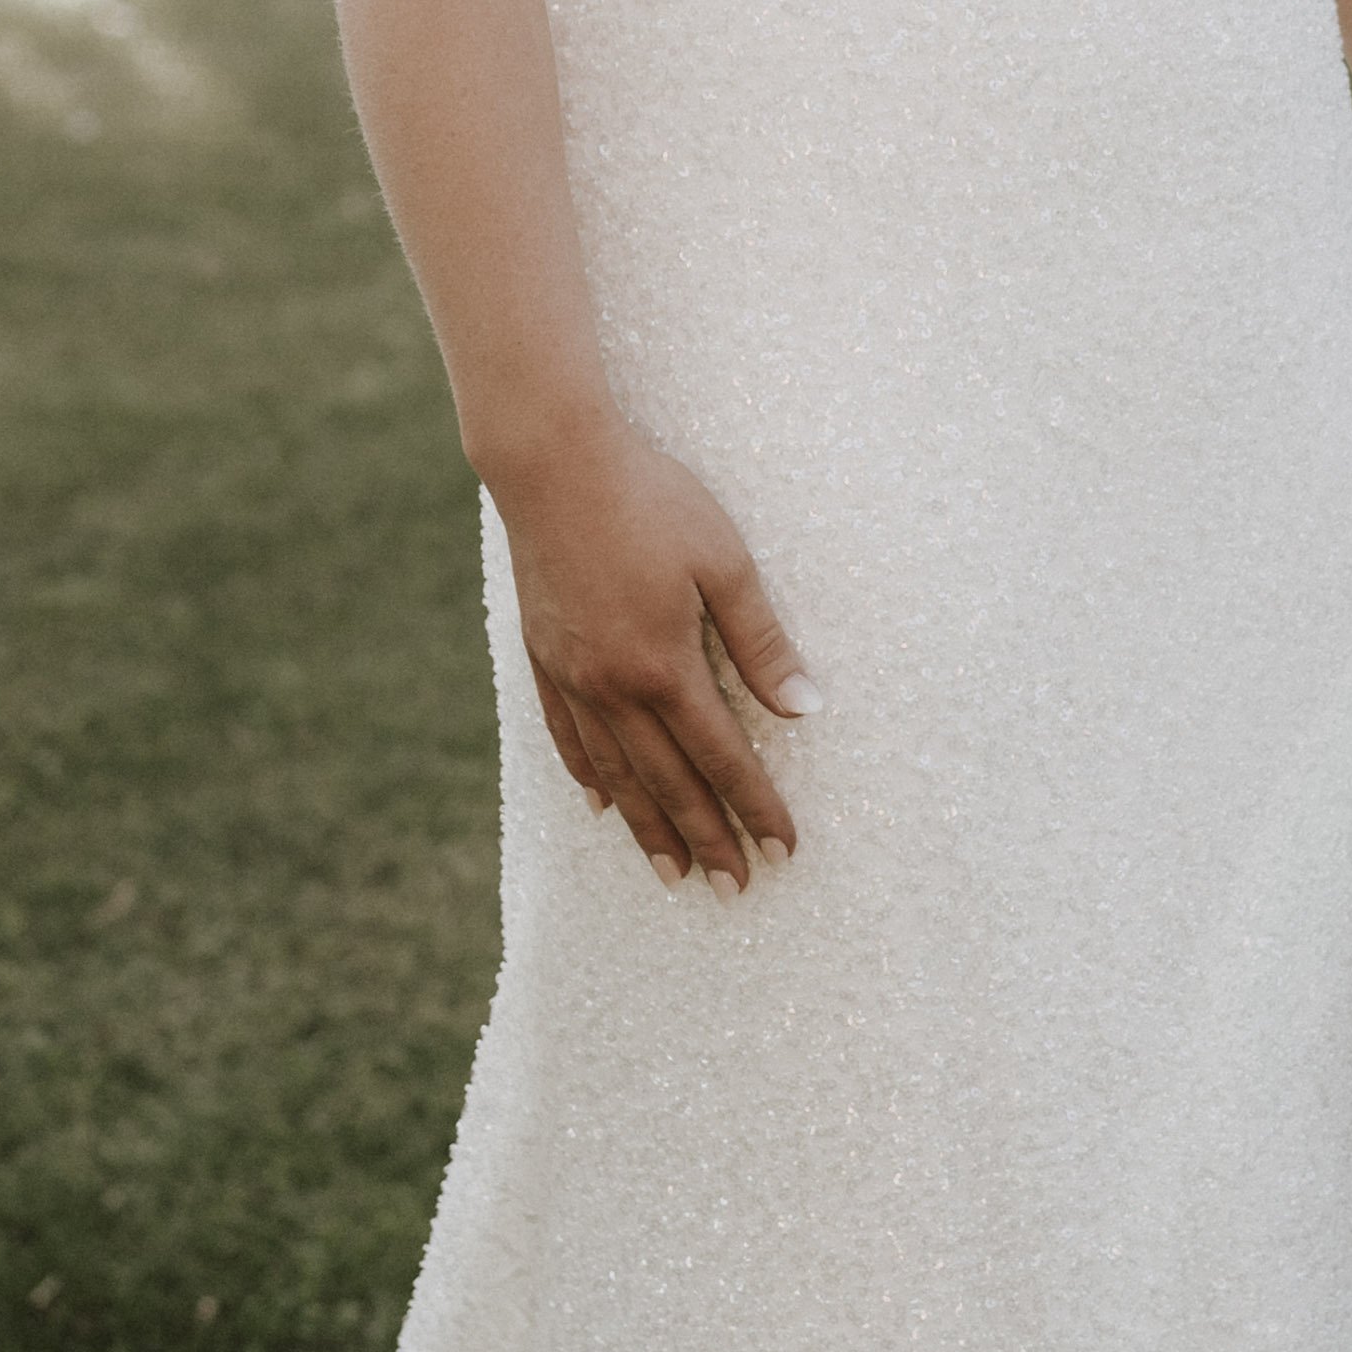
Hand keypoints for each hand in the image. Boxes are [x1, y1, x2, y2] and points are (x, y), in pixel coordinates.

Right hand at [494, 417, 813, 888]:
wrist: (554, 462)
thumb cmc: (652, 500)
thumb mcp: (725, 562)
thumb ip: (762, 643)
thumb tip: (807, 709)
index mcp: (664, 667)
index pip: (722, 757)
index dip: (755, 806)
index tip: (783, 849)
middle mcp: (613, 687)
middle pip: (668, 782)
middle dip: (706, 839)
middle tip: (735, 889)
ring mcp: (572, 676)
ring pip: (615, 774)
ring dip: (648, 827)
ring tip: (673, 872)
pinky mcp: (544, 657)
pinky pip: (568, 737)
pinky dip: (591, 777)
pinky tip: (605, 803)